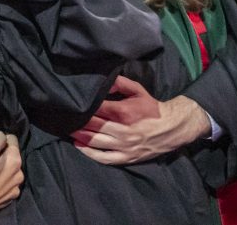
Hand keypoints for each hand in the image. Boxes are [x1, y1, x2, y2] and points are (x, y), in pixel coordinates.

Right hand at [0, 132, 22, 224]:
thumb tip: (3, 135)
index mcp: (15, 160)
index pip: (13, 140)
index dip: (3, 138)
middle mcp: (19, 174)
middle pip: (13, 157)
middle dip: (3, 155)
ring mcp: (15, 189)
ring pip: (11, 173)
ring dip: (3, 170)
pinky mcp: (8, 199)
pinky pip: (7, 185)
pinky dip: (2, 182)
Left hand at [70, 76, 210, 164]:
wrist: (173, 127)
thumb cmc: (152, 107)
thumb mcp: (138, 90)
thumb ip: (119, 83)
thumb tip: (103, 79)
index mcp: (123, 112)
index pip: (96, 109)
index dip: (82, 106)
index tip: (70, 103)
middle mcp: (123, 130)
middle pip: (92, 126)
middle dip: (76, 121)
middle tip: (63, 116)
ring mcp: (125, 146)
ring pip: (95, 142)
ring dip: (79, 135)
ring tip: (67, 129)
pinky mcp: (128, 157)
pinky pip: (105, 158)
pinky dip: (90, 153)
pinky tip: (79, 146)